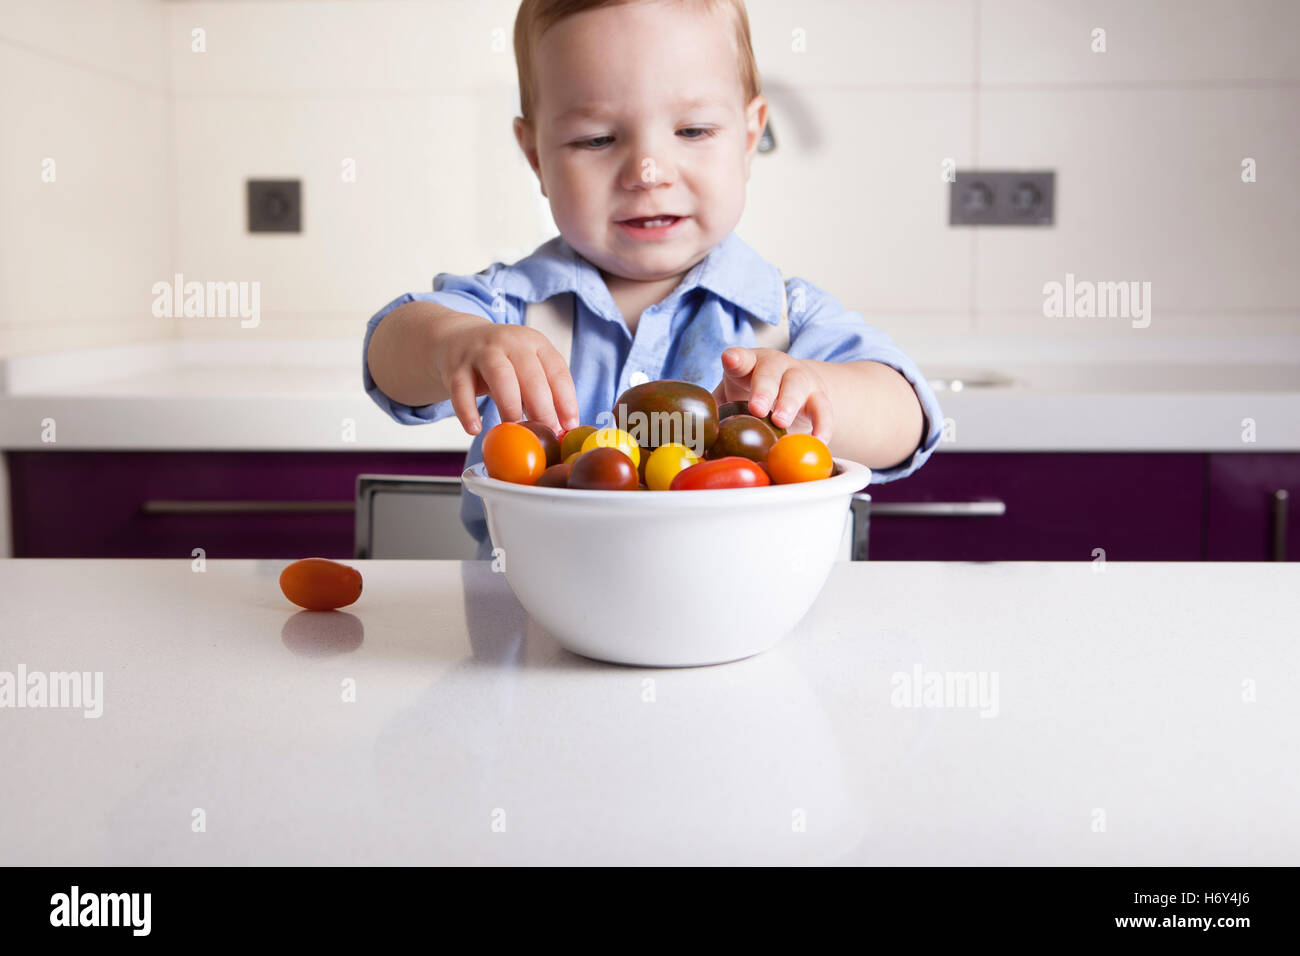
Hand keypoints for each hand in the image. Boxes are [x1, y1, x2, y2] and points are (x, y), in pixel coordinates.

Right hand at [435, 318, 579, 435]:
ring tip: (515, 430)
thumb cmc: (503, 363)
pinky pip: (461, 390)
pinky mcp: (456, 367)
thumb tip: (562, 430)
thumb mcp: (527, 368)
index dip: (566, 401)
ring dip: (510, 407)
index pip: (557, 371)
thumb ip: (544, 393)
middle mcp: (510, 343)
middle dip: (542, 408)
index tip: (570, 426)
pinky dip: (468, 411)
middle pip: (531, 376)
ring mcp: (481, 353)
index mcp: (535, 343)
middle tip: (546, 433)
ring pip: (500, 377)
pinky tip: (475, 429)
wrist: (458, 340)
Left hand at [711, 347, 832, 441]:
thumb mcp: (733, 397)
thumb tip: (696, 444)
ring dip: (789, 403)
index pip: (741, 358)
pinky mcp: (820, 397)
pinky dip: (822, 426)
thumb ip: (716, 415)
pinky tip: (816, 441)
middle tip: (757, 409)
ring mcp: (800, 379)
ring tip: (781, 421)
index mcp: (749, 364)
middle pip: (770, 372)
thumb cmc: (754, 393)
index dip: (736, 359)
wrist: (796, 388)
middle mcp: (776, 366)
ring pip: (798, 386)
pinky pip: (824, 411)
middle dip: (763, 389)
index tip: (730, 360)